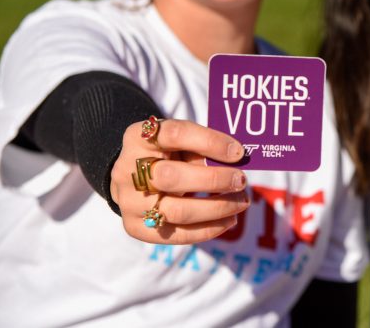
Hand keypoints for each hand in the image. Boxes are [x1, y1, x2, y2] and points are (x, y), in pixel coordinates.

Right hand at [110, 118, 250, 243]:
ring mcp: (129, 202)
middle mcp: (127, 170)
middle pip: (171, 177)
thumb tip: (237, 160)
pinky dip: (209, 229)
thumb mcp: (179, 141)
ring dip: (217, 208)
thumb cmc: (167, 154)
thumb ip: (202, 146)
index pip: (175, 134)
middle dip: (213, 180)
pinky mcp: (135, 227)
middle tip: (241, 180)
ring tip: (242, 202)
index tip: (238, 152)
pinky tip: (229, 220)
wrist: (133, 177)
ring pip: (177, 211)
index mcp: (139, 138)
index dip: (210, 142)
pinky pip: (175, 235)